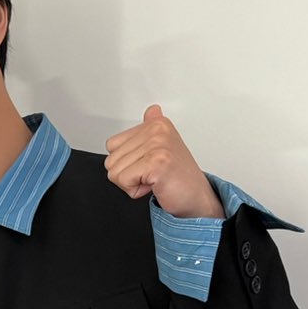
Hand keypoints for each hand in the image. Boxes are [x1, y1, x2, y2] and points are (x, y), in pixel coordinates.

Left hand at [104, 105, 222, 218]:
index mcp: (156, 124)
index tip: (148, 165)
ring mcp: (157, 145)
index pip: (112, 145)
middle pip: (111, 160)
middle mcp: (157, 130)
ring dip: (132, 184)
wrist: (196, 198)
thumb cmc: (178, 177)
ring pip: (115, 172)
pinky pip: (124, 180)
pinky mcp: (156, 162)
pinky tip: (154, 185)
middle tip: (152, 175)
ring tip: (153, 180)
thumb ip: (152, 128)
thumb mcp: (164, 147)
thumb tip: (152, 110)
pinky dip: (135, 191)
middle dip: (127, 175)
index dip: (125, 162)